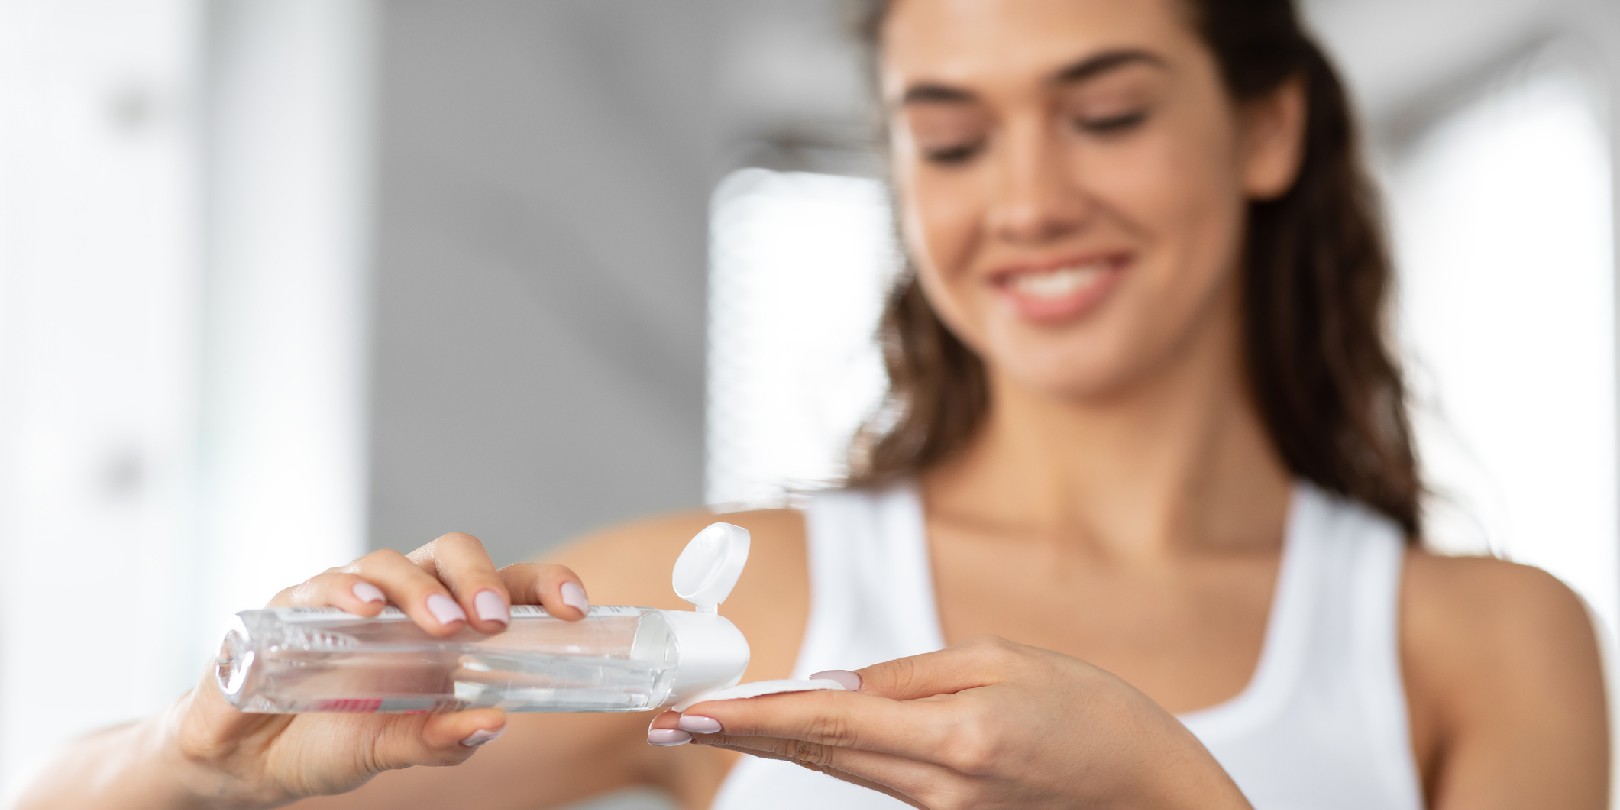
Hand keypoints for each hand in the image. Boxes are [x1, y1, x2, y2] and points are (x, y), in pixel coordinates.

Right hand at [167, 532, 590, 806]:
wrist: (242, 762)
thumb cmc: (327, 743)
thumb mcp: (392, 751)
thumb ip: (441, 740)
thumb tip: (495, 726)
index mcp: (441, 627)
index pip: (503, 586)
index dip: (543, 584)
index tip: (575, 607)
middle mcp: (400, 601)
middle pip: (451, 554)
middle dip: (481, 578)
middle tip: (496, 619)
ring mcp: (347, 599)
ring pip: (392, 561)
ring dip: (421, 589)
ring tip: (444, 624)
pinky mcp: (291, 607)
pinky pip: (323, 584)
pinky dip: (348, 593)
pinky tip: (367, 613)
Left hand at [650, 636, 1249, 809]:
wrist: (1159, 799)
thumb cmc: (1100, 719)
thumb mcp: (1009, 662)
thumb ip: (912, 675)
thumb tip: (832, 685)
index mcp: (955, 737)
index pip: (824, 722)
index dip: (747, 717)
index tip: (687, 712)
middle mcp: (940, 789)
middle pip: (817, 756)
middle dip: (739, 734)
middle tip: (670, 719)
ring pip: (841, 772)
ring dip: (779, 744)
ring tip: (715, 720)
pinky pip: (878, 784)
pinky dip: (835, 756)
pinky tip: (805, 734)